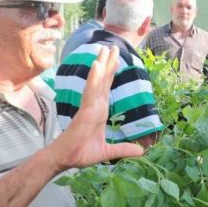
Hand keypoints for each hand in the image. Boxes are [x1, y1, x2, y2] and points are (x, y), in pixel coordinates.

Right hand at [48, 45, 143, 170]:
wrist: (65, 159)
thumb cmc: (81, 154)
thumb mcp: (108, 152)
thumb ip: (124, 149)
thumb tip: (142, 152)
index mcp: (100, 111)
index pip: (107, 88)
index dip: (111, 73)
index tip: (116, 59)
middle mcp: (96, 105)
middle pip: (104, 80)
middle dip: (108, 63)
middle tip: (114, 46)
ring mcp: (90, 106)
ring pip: (98, 81)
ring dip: (102, 64)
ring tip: (105, 48)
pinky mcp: (86, 110)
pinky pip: (91, 91)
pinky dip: (94, 77)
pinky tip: (97, 64)